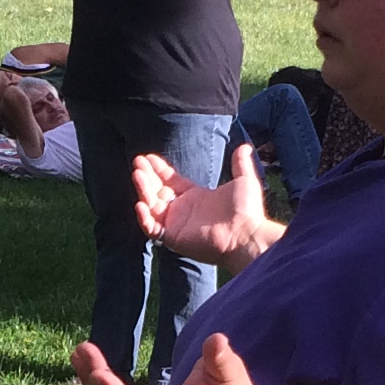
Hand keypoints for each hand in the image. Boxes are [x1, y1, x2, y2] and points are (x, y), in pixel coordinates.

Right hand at [136, 144, 268, 260]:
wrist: (246, 234)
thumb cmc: (246, 210)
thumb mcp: (243, 180)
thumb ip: (240, 164)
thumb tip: (244, 146)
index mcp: (195, 196)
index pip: (170, 180)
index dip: (158, 169)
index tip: (148, 157)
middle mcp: (183, 209)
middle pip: (157, 190)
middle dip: (146, 176)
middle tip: (137, 162)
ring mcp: (176, 224)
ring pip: (151, 206)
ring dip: (142, 190)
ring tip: (137, 174)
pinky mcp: (173, 238)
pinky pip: (152, 228)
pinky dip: (144, 218)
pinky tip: (140, 204)